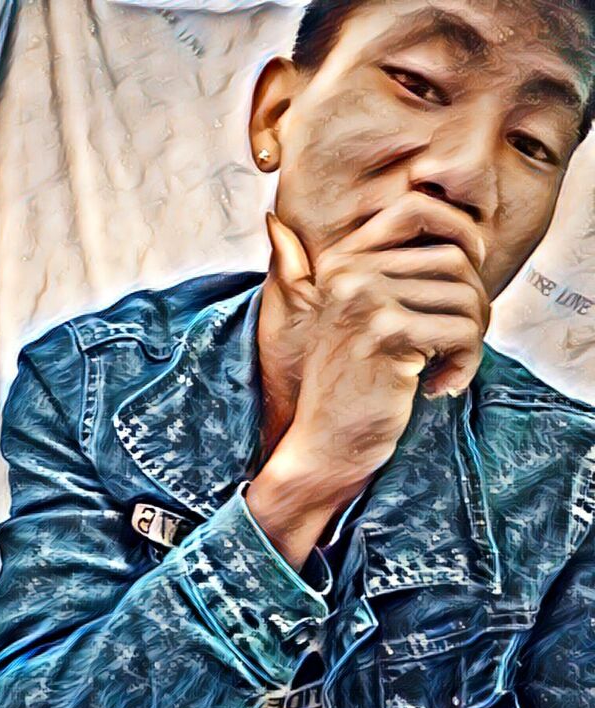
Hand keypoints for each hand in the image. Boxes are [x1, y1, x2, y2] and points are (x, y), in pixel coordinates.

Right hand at [249, 192, 487, 567]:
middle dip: (475, 304)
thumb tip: (283, 223)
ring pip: (466, 296)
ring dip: (474, 339)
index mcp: (338, 262)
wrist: (325, 445)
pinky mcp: (388, 335)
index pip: (420, 212)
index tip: (467, 288)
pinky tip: (441, 386)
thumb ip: (346, 270)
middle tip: (462, 344)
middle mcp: (348, 273)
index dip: (461, 244)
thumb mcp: (344, 321)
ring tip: (450, 367)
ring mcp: (365, 301)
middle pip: (454, 259)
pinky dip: (468, 363)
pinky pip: (464, 331)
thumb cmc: (347, 387)